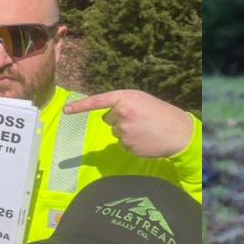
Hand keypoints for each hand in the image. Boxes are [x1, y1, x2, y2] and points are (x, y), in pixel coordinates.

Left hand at [63, 90, 193, 158]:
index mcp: (125, 98)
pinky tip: (144, 139)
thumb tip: (108, 115)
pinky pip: (122, 144)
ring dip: (126, 132)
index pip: (98, 101)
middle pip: (108, 119)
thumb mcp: (141, 100)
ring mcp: (123, 130)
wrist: (178, 132)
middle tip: (139, 120)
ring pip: (115, 132)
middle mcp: (121, 113)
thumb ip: (123, 103)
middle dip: (119, 119)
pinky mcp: (127, 145)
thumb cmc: (160, 114)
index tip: (65, 111)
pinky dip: (131, 143)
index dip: (80, 107)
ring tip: (144, 129)